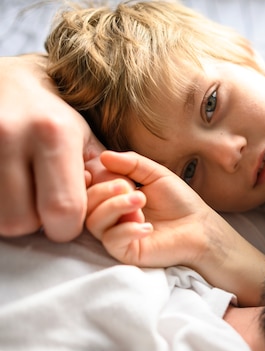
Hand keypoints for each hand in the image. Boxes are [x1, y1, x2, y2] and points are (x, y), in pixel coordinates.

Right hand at [0, 54, 101, 241]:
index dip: (67, 226)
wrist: (8, 83)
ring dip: (15, 217)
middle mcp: (12, 136)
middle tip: (42, 207)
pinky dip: (1, 206)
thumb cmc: (54, 118)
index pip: (62, 209)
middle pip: (23, 220)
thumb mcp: (86, 140)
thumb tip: (124, 209)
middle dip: (37, 224)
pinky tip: (11, 189)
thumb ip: (105, 177)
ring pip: (0, 219)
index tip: (67, 220)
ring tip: (25, 196)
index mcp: (54, 135)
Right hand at [86, 151, 209, 267]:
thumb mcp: (156, 174)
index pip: (89, 187)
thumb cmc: (179, 201)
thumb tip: (104, 156)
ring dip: (115, 207)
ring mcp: (117, 235)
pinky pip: (112, 240)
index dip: (95, 178)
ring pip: (94, 222)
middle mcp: (111, 217)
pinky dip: (127, 230)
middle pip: (86, 205)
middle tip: (128, 187)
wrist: (199, 227)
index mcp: (114, 197)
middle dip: (105, 192)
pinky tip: (148, 227)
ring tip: (140, 201)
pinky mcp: (126, 252)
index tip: (116, 174)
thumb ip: (131, 163)